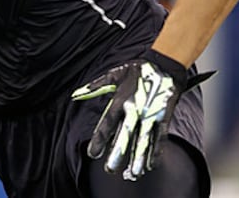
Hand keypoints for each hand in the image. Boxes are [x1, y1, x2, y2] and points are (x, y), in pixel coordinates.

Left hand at [72, 49, 193, 180]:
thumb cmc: (136, 70)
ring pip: (143, 140)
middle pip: (125, 135)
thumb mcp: (114, 75)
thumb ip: (94, 87)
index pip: (107, 124)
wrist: (164, 65)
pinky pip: (159, 138)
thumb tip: (75, 95)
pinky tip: (150, 164)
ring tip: (133, 173)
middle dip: (118, 153)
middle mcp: (134, 109)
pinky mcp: (163, 117)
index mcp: (120, 100)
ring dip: (138, 158)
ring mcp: (150, 114)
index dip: (100, 140)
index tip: (93, 154)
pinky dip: (156, 151)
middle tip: (111, 170)